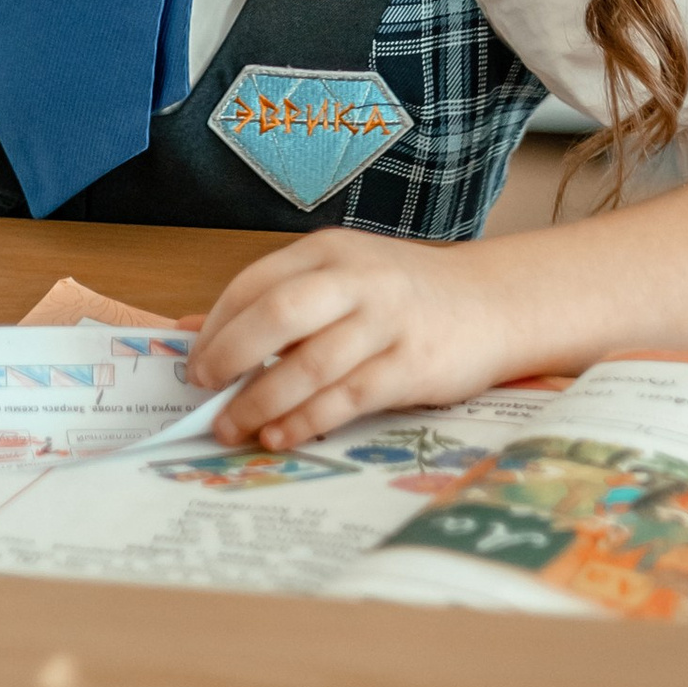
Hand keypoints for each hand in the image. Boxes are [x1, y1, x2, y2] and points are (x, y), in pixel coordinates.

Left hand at [188, 230, 526, 449]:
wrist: (493, 302)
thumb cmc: (405, 295)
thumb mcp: (342, 278)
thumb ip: (278, 300)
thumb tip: (198, 332)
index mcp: (329, 251)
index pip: (255, 283)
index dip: (217, 326)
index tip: (194, 362)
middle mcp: (356, 279)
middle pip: (277, 313)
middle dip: (230, 355)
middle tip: (203, 389)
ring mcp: (386, 322)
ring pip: (310, 364)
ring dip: (261, 402)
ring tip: (231, 427)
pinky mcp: (411, 366)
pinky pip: (346, 398)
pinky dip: (305, 420)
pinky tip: (279, 435)